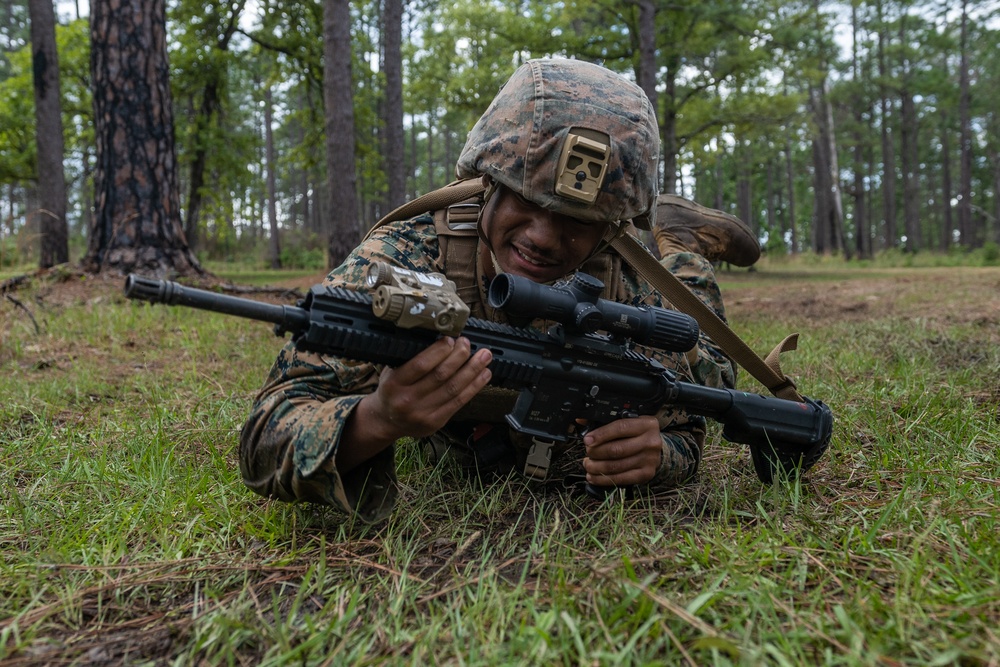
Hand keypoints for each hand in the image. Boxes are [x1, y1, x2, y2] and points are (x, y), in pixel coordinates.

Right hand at [360, 336, 492, 441]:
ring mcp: (422, 413)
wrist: (387, 421)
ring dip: (473, 370)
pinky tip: (483, 374)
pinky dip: (474, 386)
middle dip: (459, 356)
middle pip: (441, 375)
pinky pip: (459, 402)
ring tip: (484, 356)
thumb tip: (440, 338)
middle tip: (467, 343)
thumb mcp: (392, 372)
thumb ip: (410, 358)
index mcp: (394, 383)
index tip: (450, 339)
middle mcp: (407, 399)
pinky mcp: (435, 422)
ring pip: (454, 388)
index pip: (421, 364)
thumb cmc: (392, 390)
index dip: (439, 350)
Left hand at [582, 416, 661, 486]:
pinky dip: (602, 479)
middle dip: (596, 452)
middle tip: (588, 452)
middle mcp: (650, 442)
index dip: (601, 434)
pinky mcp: (646, 474)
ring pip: (616, 466)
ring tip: (588, 464)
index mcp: (646, 424)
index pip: (620, 428)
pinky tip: (593, 476)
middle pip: (617, 449)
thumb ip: (605, 420)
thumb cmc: (636, 434)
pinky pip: (620, 479)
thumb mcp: (627, 421)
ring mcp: (649, 460)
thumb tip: (581, 420)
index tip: (587, 440)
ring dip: (597, 467)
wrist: (655, 449)